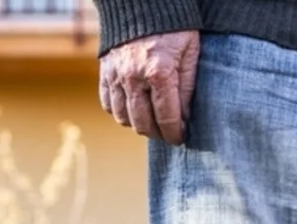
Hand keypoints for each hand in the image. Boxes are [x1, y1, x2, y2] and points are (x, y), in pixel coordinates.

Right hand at [99, 30, 200, 145]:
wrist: (143, 3)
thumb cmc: (174, 27)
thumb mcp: (190, 53)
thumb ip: (188, 86)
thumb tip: (185, 117)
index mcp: (159, 72)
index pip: (166, 118)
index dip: (174, 134)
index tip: (180, 138)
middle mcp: (134, 77)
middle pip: (143, 124)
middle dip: (158, 134)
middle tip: (167, 133)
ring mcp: (116, 75)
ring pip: (123, 118)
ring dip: (138, 125)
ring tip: (151, 122)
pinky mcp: (105, 72)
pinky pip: (107, 104)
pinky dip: (120, 112)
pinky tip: (133, 110)